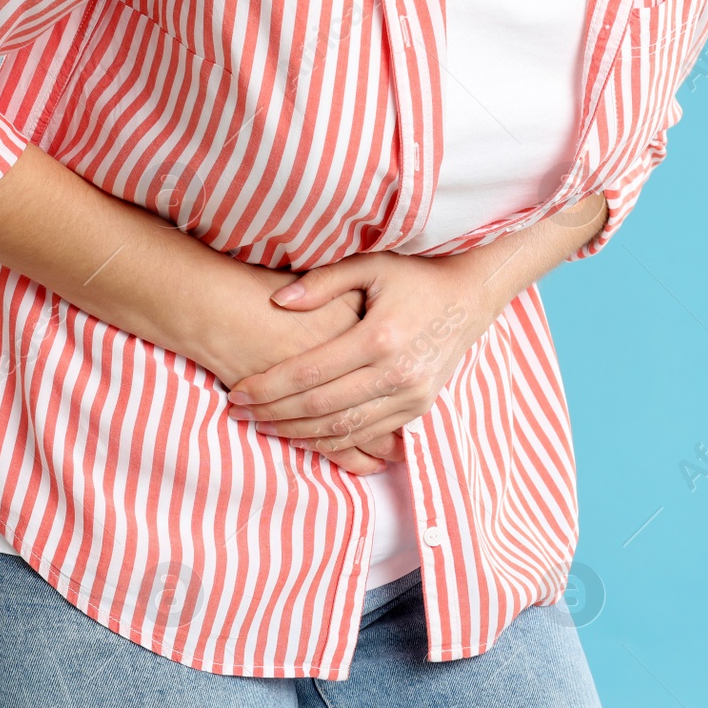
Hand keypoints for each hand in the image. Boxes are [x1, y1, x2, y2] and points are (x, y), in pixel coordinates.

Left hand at [206, 264, 399, 474]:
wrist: (470, 297)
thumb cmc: (414, 276)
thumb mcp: (370, 265)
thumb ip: (321, 283)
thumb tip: (277, 300)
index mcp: (380, 337)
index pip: (309, 372)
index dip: (268, 386)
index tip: (237, 392)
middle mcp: (397, 373)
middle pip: (320, 407)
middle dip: (274, 414)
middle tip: (239, 414)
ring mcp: (411, 397)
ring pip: (342, 429)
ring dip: (298, 434)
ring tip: (262, 428)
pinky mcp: (418, 409)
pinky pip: (367, 435)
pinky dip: (332, 441)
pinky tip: (303, 437)